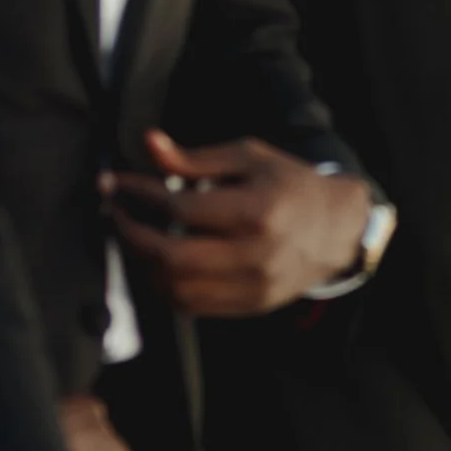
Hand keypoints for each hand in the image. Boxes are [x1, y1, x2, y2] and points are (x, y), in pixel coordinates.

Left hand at [102, 133, 371, 315]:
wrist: (336, 228)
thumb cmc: (289, 185)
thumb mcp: (249, 157)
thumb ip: (196, 158)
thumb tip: (150, 145)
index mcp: (256, 211)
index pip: (178, 208)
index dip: (137, 194)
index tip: (114, 183)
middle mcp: (255, 255)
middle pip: (170, 256)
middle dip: (130, 233)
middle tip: (114, 211)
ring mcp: (252, 286)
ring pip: (175, 288)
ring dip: (141, 263)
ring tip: (132, 235)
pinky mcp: (248, 306)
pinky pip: (190, 305)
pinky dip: (162, 285)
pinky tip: (155, 261)